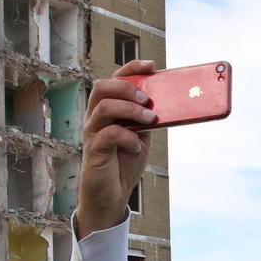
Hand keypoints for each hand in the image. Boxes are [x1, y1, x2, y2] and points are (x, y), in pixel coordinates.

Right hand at [77, 59, 156, 236]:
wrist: (112, 195)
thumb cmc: (124, 163)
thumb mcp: (141, 136)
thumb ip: (147, 119)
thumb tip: (169, 103)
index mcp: (107, 110)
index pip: (113, 79)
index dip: (131, 68)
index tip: (151, 65)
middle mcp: (95, 117)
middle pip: (102, 87)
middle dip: (127, 88)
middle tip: (147, 100)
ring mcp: (92, 133)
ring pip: (104, 107)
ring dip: (130, 110)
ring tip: (149, 120)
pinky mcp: (93, 151)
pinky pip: (109, 134)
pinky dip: (128, 137)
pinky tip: (137, 146)